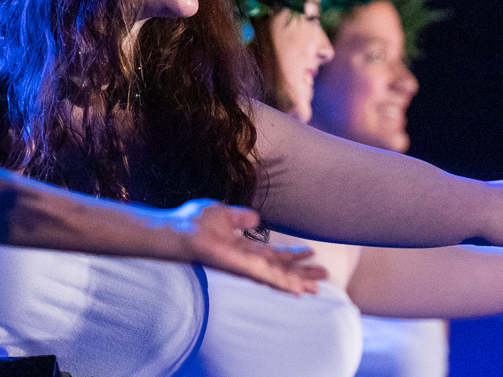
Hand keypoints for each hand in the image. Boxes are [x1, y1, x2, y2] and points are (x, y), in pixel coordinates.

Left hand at [165, 199, 326, 294]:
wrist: (177, 229)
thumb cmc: (193, 222)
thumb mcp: (224, 213)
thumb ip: (241, 217)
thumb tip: (257, 218)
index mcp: (244, 247)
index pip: (274, 254)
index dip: (293, 255)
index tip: (312, 253)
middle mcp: (247, 259)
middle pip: (281, 267)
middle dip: (302, 271)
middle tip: (325, 276)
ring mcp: (245, 265)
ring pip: (279, 276)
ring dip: (299, 280)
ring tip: (319, 286)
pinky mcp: (241, 268)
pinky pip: (267, 277)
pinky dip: (285, 283)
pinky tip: (298, 289)